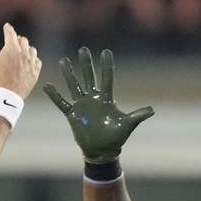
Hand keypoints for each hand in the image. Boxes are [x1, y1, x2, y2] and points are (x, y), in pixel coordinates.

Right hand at [0, 23, 41, 98]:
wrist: (6, 95)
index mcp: (11, 47)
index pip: (11, 33)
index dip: (8, 28)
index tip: (7, 27)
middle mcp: (24, 53)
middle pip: (23, 40)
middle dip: (17, 39)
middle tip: (13, 41)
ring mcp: (31, 62)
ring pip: (32, 50)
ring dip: (27, 48)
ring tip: (22, 51)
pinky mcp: (35, 72)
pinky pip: (37, 61)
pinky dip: (33, 59)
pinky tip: (29, 61)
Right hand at [43, 47, 154, 162]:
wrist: (102, 151)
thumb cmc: (116, 138)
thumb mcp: (127, 125)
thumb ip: (137, 116)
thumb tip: (152, 110)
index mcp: (106, 99)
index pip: (107, 79)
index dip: (106, 66)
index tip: (106, 52)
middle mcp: (93, 99)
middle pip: (89, 77)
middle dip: (86, 64)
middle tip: (83, 49)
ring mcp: (82, 105)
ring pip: (74, 86)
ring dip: (69, 74)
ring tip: (64, 60)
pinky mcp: (72, 115)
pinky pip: (62, 103)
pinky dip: (55, 95)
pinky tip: (48, 86)